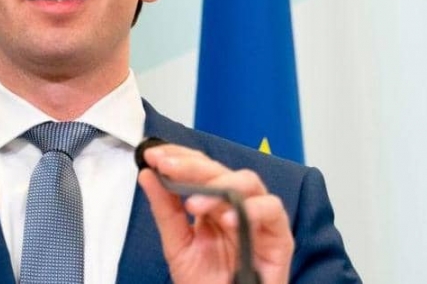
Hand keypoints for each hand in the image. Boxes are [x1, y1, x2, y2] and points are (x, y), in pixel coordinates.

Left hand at [138, 144, 293, 283]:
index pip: (200, 168)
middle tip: (168, 167)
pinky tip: (227, 219)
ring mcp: (259, 217)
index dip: (179, 156)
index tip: (154, 155)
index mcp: (214, 204)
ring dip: (220, 186)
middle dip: (192, 166)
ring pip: (248, 182)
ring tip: (194, 203)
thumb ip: (165, 210)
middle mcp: (237, 205)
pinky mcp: (279, 235)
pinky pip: (272, 210)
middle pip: (221, 171)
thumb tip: (147, 175)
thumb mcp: (178, 245)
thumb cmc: (207, 283)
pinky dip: (251, 209)